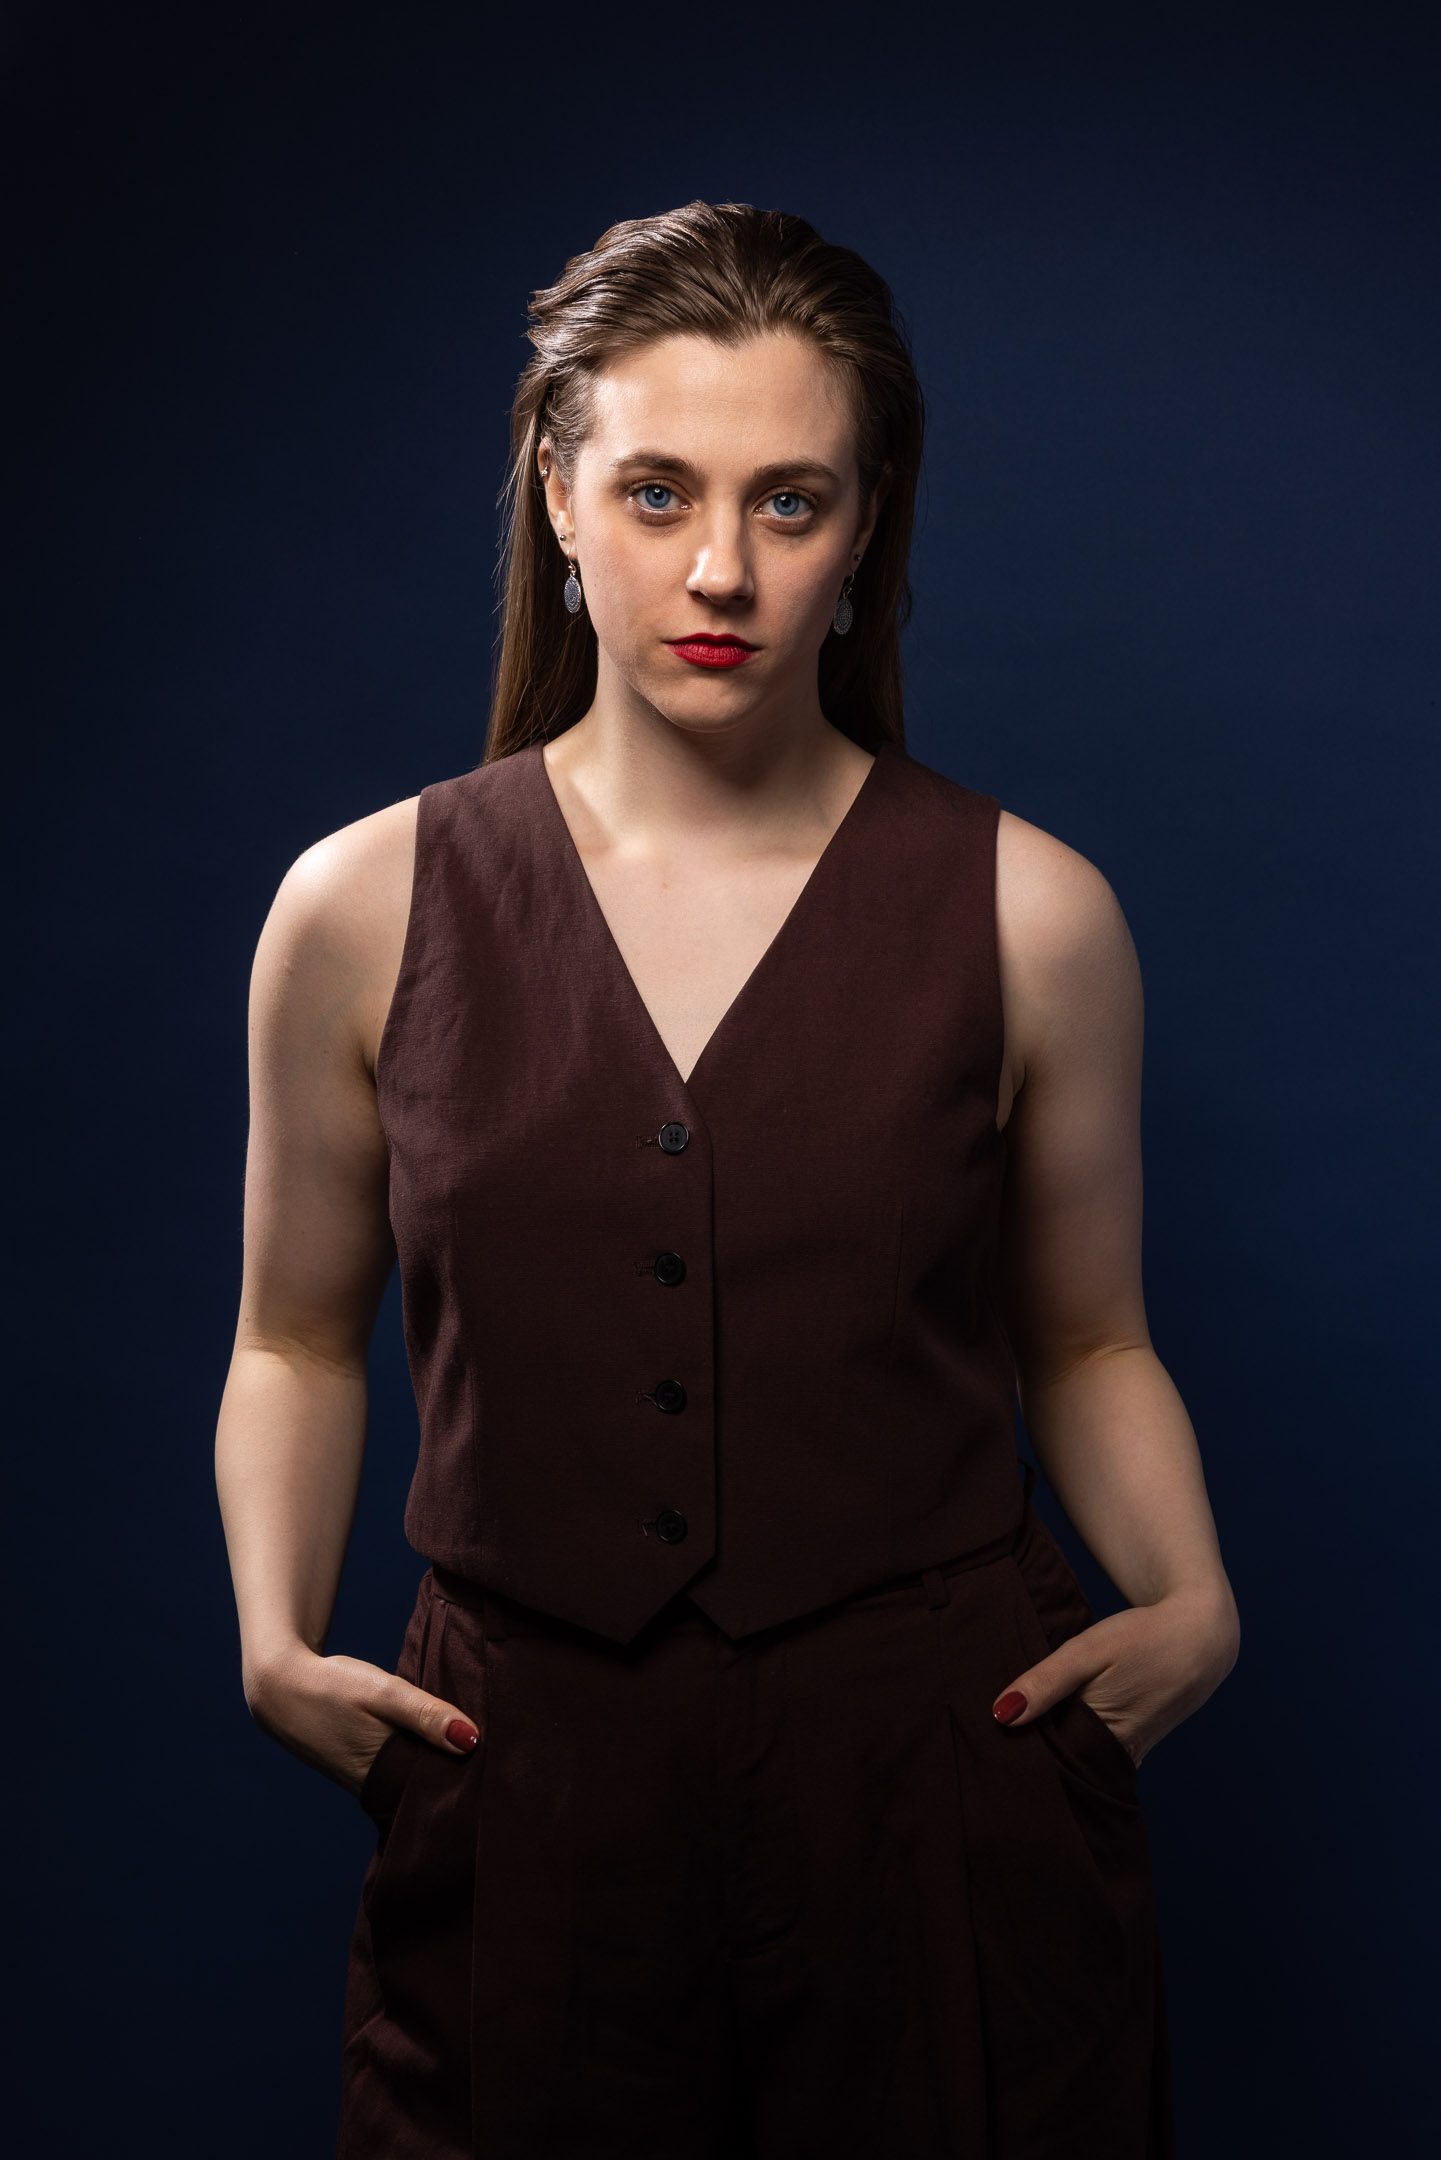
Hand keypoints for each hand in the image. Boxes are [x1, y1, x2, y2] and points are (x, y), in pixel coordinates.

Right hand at [245, 1641, 479, 1796]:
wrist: (280, 1687)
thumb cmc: (333, 1687)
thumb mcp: (383, 1692)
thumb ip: (426, 1714)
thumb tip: (472, 1740)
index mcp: (385, 1776)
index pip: (439, 1793)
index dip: (469, 1783)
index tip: (502, 1771)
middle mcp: (376, 1788)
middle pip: (430, 1790)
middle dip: (459, 1778)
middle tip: (500, 1762)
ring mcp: (367, 1782)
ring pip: (415, 1781)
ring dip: (440, 1767)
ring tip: (480, 1750)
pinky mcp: (361, 1770)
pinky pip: (400, 1771)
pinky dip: (419, 1759)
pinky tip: (441, 1742)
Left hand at [991, 1587, 1239, 1766]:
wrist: (1201, 1635)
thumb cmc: (1143, 1637)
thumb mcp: (1088, 1650)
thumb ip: (1045, 1682)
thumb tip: (1001, 1715)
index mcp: (1106, 1737)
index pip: (1050, 1766)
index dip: (1020, 1759)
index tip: (991, 1753)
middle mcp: (1120, 1756)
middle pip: (1065, 1769)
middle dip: (1034, 1761)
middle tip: (995, 1750)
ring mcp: (1132, 1754)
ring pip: (1081, 1763)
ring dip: (1055, 1752)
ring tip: (1016, 1741)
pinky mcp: (1137, 1745)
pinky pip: (1098, 1755)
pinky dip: (1076, 1746)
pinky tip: (1052, 1732)